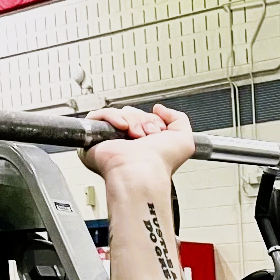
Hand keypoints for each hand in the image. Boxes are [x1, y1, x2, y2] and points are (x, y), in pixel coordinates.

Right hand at [80, 104, 195, 180]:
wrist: (141, 170)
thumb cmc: (161, 162)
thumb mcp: (184, 139)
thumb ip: (179, 119)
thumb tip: (159, 109)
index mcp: (146, 144)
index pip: (146, 118)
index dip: (154, 120)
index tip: (159, 131)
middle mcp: (129, 143)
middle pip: (133, 113)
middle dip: (144, 120)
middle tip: (147, 135)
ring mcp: (112, 140)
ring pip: (120, 112)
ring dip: (132, 120)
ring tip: (136, 135)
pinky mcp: (95, 138)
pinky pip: (99, 115)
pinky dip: (113, 116)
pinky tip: (122, 127)